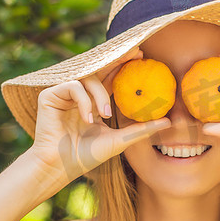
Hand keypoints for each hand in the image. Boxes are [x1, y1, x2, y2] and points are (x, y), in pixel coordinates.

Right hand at [29, 47, 170, 183]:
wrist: (61, 166)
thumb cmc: (87, 156)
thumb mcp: (120, 140)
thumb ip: (142, 129)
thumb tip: (169, 122)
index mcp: (93, 102)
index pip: (110, 79)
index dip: (124, 66)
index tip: (142, 57)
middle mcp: (79, 94)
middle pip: (99, 68)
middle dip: (117, 59)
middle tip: (136, 54)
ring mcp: (64, 94)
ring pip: (88, 79)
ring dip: (100, 95)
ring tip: (105, 114)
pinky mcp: (50, 95)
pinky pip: (73, 86)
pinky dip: (84, 101)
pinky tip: (87, 118)